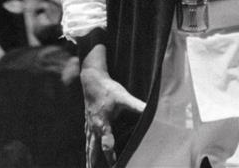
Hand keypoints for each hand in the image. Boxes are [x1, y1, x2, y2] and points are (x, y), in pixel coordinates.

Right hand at [80, 46, 145, 166]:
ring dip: (89, 158)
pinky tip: (88, 150)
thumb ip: (137, 106)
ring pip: (88, 146)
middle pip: (93, 150)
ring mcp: (89, 125)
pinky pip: (87, 138)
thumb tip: (151, 109)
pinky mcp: (88, 121)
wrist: (91, 78)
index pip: (107, 144)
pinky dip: (87, 147)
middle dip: (93, 163)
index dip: (111, 156)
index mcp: (103, 124)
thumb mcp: (124, 97)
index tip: (115, 165)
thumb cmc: (107, 88)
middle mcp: (94, 127)